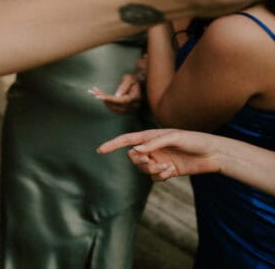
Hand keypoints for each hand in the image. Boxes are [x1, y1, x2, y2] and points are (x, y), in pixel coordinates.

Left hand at [89, 73, 141, 114]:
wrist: (139, 84)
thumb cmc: (134, 79)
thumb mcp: (129, 79)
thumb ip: (124, 86)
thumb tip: (117, 96)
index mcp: (135, 97)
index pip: (122, 101)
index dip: (110, 99)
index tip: (98, 97)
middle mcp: (133, 105)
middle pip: (116, 106)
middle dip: (104, 99)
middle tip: (93, 92)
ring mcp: (130, 109)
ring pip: (113, 108)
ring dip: (103, 101)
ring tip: (94, 92)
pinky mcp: (125, 110)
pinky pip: (114, 108)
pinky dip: (105, 102)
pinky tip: (98, 95)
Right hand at [98, 129, 220, 180]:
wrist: (213, 154)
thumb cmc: (194, 140)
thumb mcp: (174, 137)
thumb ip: (153, 143)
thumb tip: (135, 150)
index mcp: (150, 136)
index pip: (126, 140)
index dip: (112, 144)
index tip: (99, 150)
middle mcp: (152, 148)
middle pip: (133, 157)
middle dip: (139, 161)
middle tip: (150, 161)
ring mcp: (158, 159)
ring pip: (143, 169)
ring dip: (152, 170)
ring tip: (166, 168)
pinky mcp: (166, 171)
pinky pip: (154, 177)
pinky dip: (160, 176)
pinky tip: (172, 171)